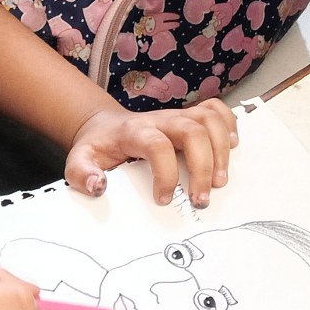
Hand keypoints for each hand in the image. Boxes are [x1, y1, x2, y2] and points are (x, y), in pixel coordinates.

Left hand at [64, 98, 237, 206]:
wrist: (104, 127)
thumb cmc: (98, 148)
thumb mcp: (78, 161)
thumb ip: (81, 174)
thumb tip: (98, 186)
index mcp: (133, 131)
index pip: (157, 144)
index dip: (166, 173)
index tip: (164, 199)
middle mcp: (159, 119)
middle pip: (192, 130)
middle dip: (203, 166)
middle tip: (201, 198)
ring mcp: (177, 116)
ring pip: (209, 119)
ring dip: (221, 149)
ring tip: (220, 180)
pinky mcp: (188, 117)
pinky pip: (216, 110)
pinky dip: (229, 125)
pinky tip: (230, 148)